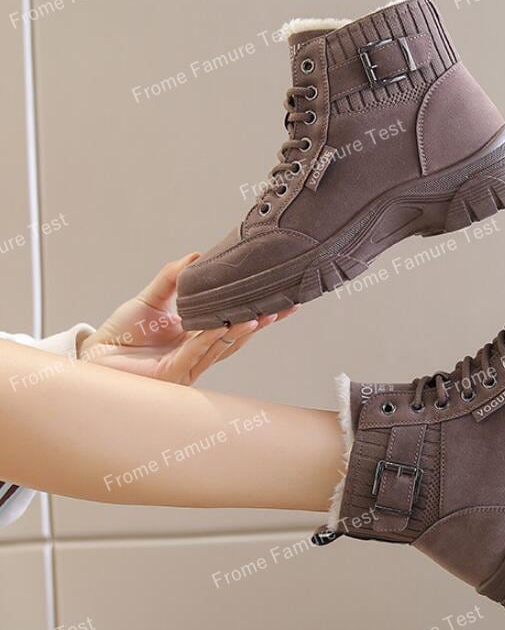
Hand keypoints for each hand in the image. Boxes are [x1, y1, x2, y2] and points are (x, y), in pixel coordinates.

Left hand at [79, 253, 297, 384]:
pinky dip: (211, 338)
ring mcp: (187, 365)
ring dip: (242, 331)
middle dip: (261, 323)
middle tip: (283, 306)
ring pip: (222, 347)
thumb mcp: (151, 298)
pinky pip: (195, 353)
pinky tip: (224, 325)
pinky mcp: (172, 373)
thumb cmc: (122, 334)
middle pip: (238, 337)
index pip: (234, 322)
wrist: (95, 357)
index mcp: (197, 335)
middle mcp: (197, 352)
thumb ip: (172, 278)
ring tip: (260, 315)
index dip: (257, 312)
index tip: (280, 300)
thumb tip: (195, 256)